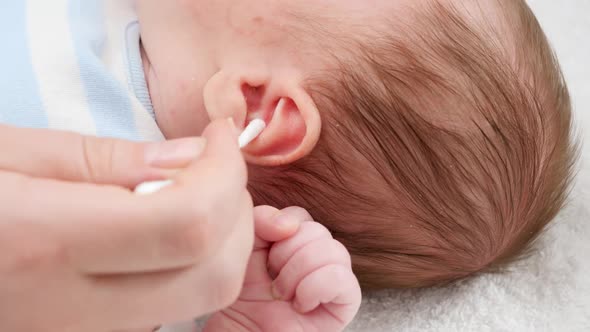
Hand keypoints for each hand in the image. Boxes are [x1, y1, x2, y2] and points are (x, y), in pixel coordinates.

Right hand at [0, 120, 253, 330]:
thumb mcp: (6, 153)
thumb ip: (108, 161)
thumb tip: (194, 158)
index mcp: (45, 243)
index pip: (187, 224)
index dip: (225, 175)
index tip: (220, 134)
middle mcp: (70, 308)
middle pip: (212, 275)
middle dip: (238, 212)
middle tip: (215, 161)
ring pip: (202, 296)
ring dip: (224, 238)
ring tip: (194, 186)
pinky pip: (171, 303)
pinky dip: (195, 260)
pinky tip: (169, 223)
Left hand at [205, 206, 361, 331]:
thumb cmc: (241, 298)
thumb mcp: (244, 248)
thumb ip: (260, 221)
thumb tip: (289, 224)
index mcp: (295, 244)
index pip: (301, 218)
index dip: (281, 229)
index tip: (263, 257)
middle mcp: (318, 260)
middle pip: (319, 231)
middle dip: (287, 254)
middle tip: (271, 280)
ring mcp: (334, 282)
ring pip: (336, 251)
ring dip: (299, 272)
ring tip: (282, 294)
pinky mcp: (344, 305)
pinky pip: (344, 280)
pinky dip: (316, 288)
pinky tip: (300, 305)